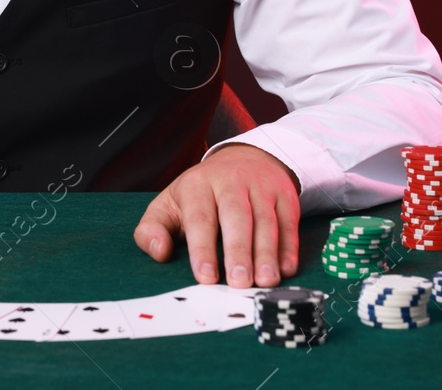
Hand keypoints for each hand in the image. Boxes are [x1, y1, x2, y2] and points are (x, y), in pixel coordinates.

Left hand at [132, 143, 299, 288]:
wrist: (244, 159)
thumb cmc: (200, 194)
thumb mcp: (169, 205)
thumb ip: (152, 230)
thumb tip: (159, 252)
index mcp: (197, 185)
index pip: (200, 218)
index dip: (203, 249)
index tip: (206, 277)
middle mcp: (230, 181)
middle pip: (236, 216)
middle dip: (238, 251)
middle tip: (239, 282)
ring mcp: (260, 186)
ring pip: (265, 220)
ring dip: (266, 253)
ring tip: (264, 282)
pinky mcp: (284, 194)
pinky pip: (289, 221)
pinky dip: (289, 246)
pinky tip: (285, 269)